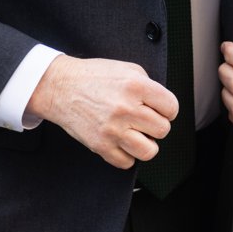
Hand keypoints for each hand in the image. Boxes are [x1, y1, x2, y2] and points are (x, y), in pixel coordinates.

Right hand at [26, 54, 178, 168]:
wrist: (61, 87)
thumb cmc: (93, 77)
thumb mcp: (126, 69)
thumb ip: (148, 85)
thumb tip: (162, 105)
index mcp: (135, 86)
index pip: (171, 107)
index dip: (167, 109)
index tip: (161, 110)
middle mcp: (126, 108)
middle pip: (162, 130)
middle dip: (156, 125)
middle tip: (144, 120)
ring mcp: (113, 129)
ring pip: (149, 151)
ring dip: (145, 144)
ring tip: (136, 134)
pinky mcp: (101, 146)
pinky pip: (127, 162)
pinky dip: (126, 155)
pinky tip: (121, 141)